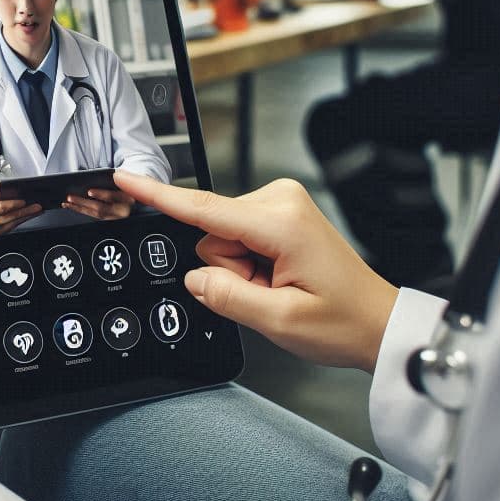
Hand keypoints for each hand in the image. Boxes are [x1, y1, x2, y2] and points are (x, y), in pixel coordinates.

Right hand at [0, 180, 41, 233]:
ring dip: (27, 216)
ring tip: (38, 209)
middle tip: (37, 206)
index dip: (11, 205)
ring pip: (14, 223)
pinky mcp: (0, 234)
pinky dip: (24, 219)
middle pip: (9, 217)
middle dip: (25, 211)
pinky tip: (31, 213)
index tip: (22, 201)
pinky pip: (15, 226)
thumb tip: (5, 188)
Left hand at [62, 187, 133, 219]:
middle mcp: (123, 211)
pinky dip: (83, 212)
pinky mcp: (110, 222)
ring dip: (79, 208)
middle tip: (70, 198)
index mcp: (127, 198)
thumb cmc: (126, 187)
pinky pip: (95, 218)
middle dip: (84, 203)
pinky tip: (73, 207)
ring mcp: (117, 219)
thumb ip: (112, 182)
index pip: (113, 196)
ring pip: (96, 215)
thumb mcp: (123, 183)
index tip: (89, 191)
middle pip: (101, 208)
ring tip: (67, 202)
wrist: (137, 200)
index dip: (101, 194)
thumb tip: (92, 181)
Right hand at [114, 171, 397, 372]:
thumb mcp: (279, 322)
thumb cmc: (342, 321)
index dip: (158, 196)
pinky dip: (248, 261)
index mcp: (279, 222)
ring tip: (277, 287)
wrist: (375, 322)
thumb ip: (226, 297)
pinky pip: (235, 235)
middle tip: (267, 292)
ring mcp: (279, 202)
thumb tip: (194, 278)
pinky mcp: (277, 211)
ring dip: (240, 269)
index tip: (124, 179)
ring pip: (220, 236)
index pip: (203, 208)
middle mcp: (279, 200)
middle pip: (211, 232)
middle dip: (229, 270)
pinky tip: (278, 276)